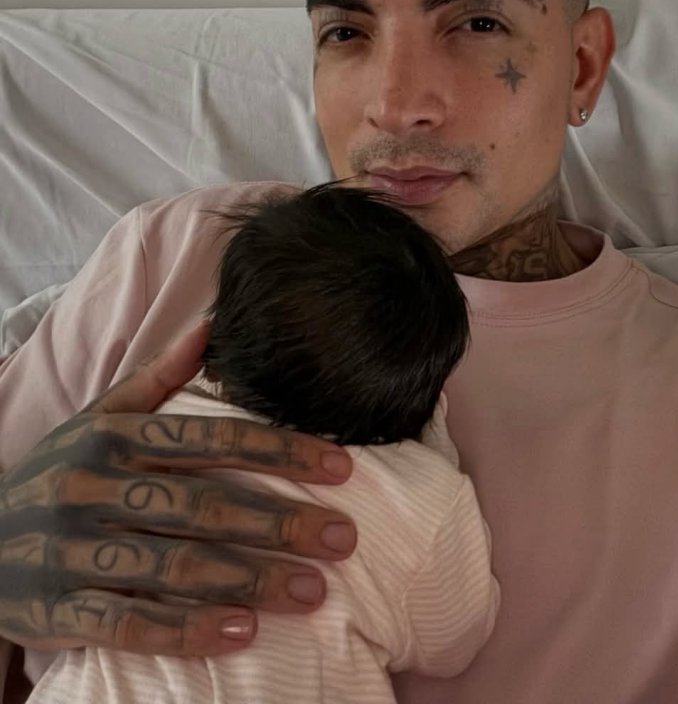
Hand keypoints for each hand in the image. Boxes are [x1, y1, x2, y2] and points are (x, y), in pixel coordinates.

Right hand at [0, 324, 354, 656]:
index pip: (209, 438)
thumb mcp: (99, 416)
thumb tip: (212, 322)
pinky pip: (127, 623)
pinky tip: (240, 633)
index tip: (340, 468)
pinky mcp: (56, 610)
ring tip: (312, 590)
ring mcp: (74, 550)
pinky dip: (184, 630)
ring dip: (249, 579)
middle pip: (202, 504)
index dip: (278, 451)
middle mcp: (94, 487)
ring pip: (173, 564)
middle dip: (280, 522)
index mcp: (114, 436)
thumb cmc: (59, 471)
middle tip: (343, 540)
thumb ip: (158, 375)